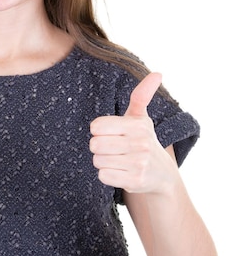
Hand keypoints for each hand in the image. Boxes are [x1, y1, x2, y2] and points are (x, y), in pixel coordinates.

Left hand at [89, 72, 174, 193]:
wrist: (162, 175)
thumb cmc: (143, 140)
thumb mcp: (141, 117)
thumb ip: (142, 95)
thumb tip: (157, 73)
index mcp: (137, 124)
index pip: (96, 126)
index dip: (99, 131)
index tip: (111, 133)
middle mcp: (140, 143)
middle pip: (94, 144)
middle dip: (99, 147)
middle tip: (114, 149)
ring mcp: (138, 163)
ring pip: (97, 160)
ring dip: (103, 161)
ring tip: (118, 160)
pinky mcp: (135, 181)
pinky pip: (103, 175)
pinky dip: (107, 175)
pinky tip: (120, 172)